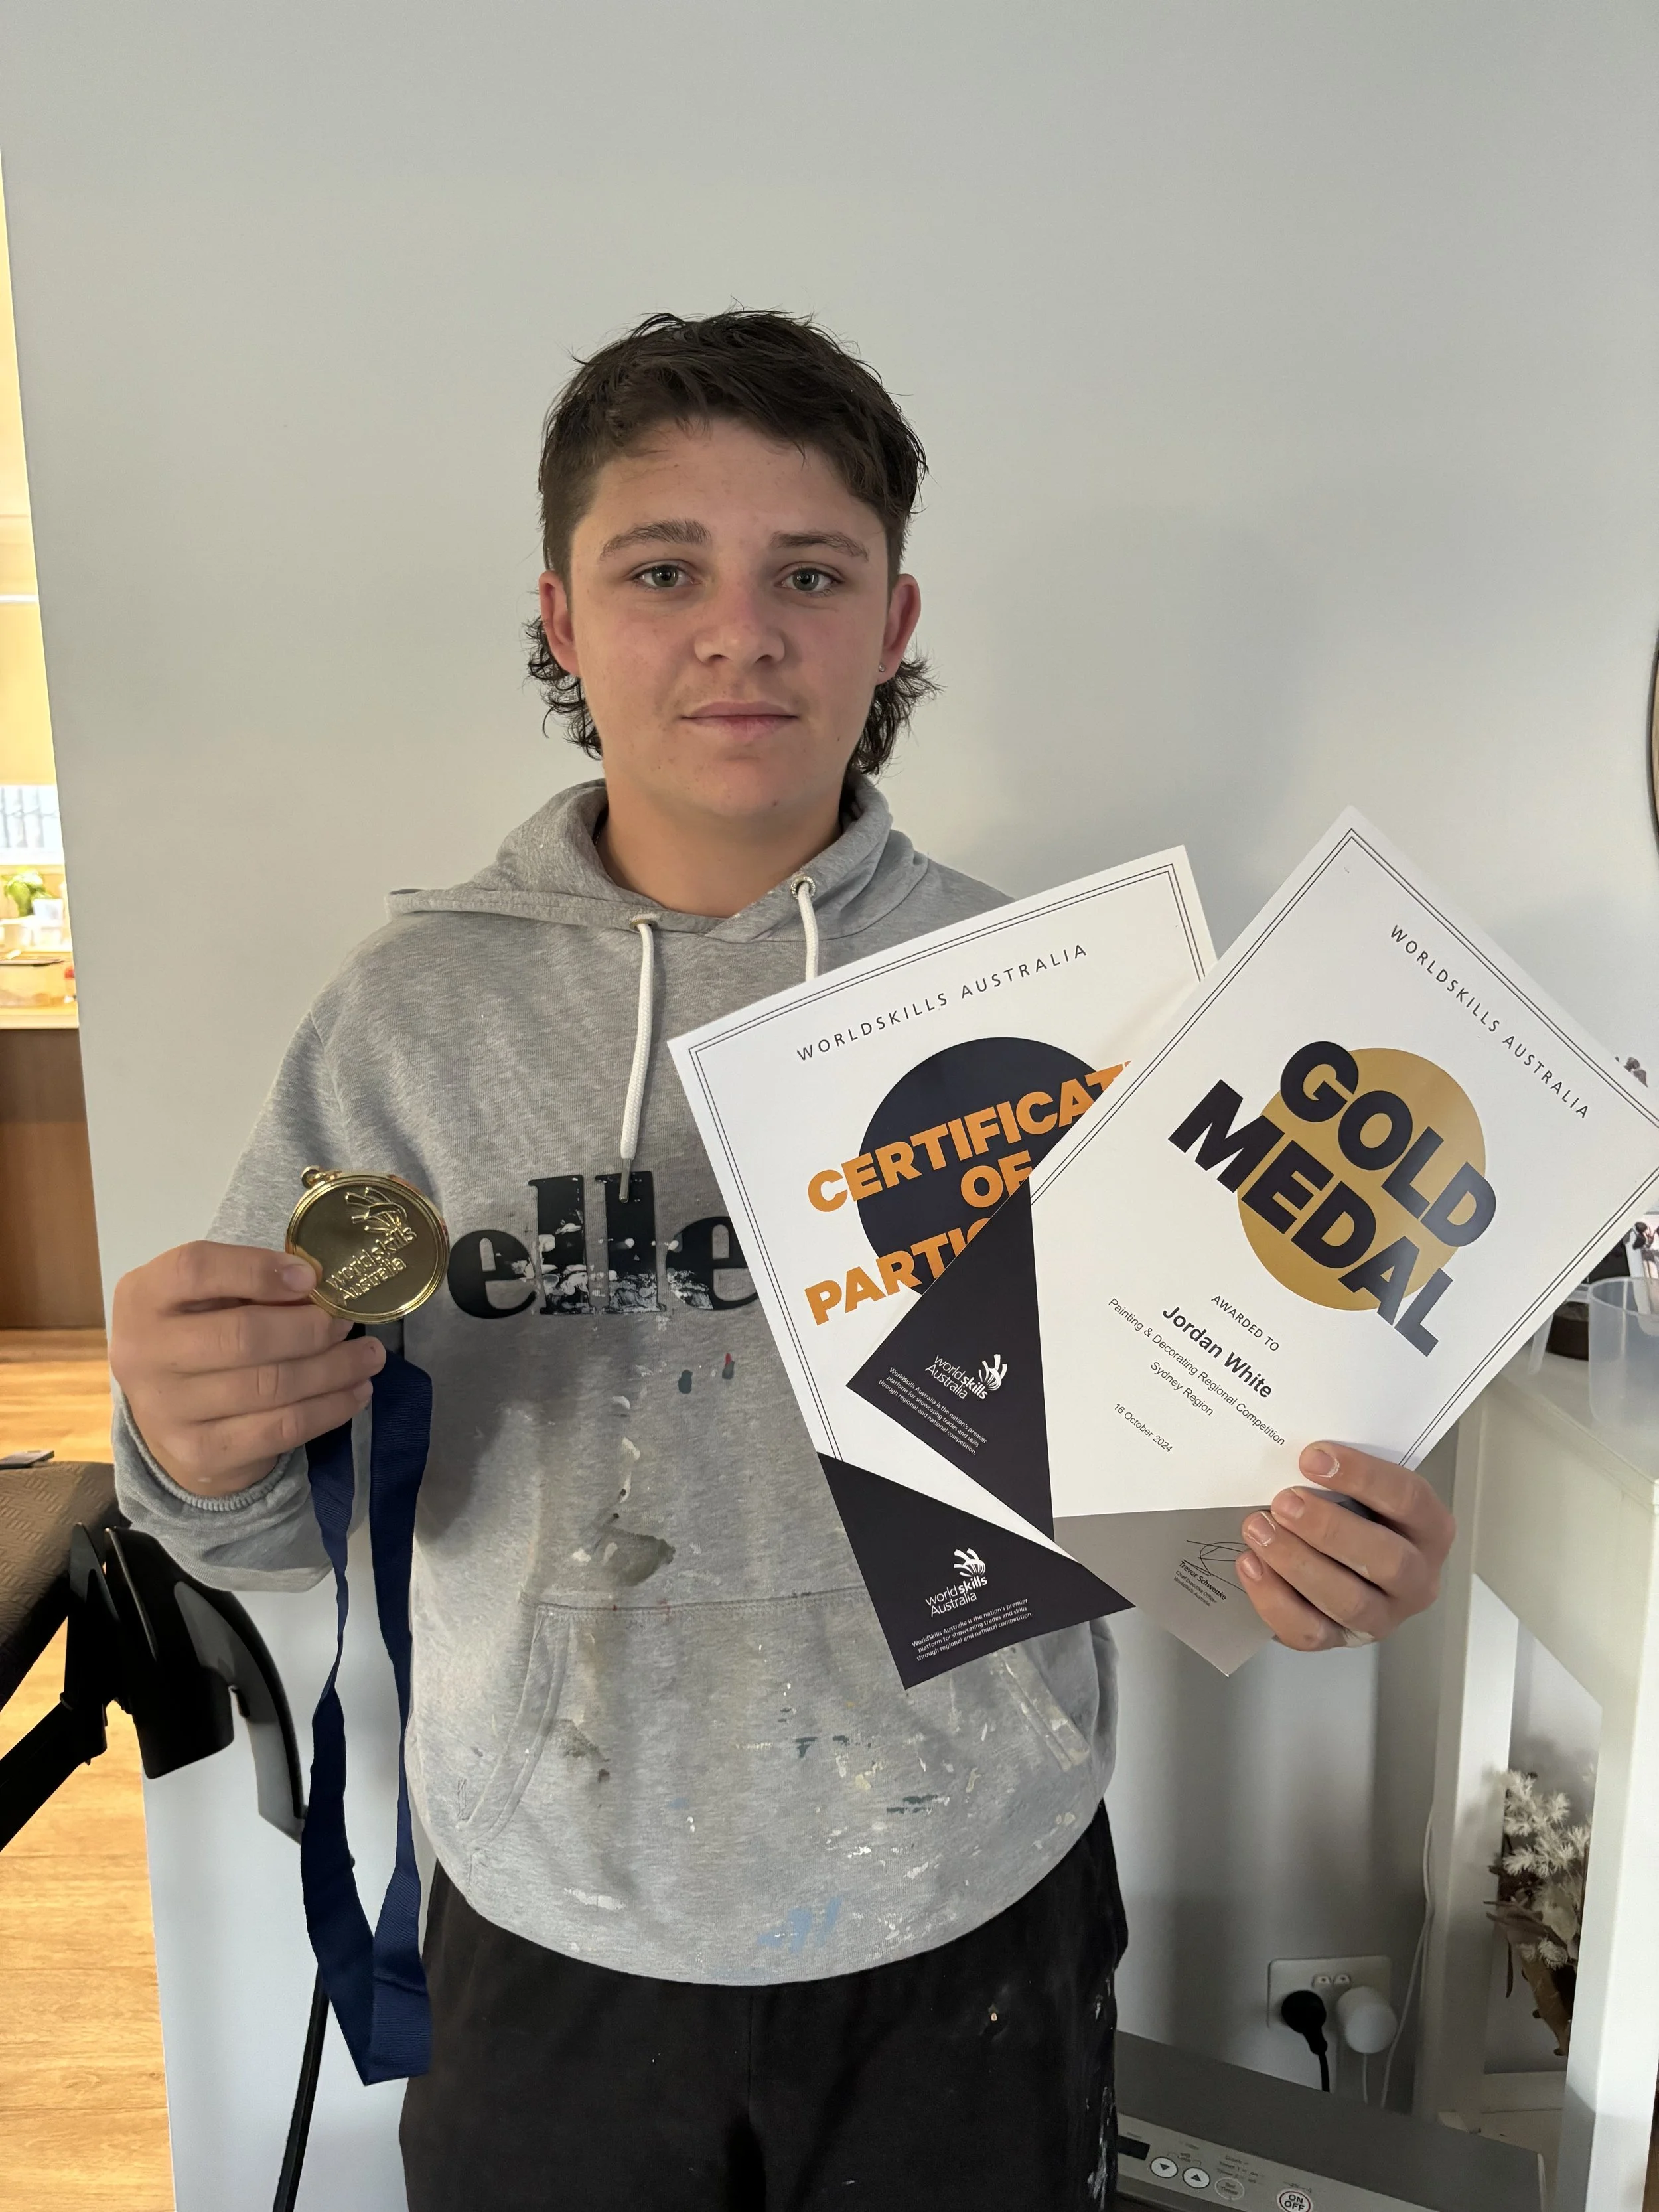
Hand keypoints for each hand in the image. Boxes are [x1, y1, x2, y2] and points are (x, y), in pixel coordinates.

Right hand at [110, 1242, 384, 1497]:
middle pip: (242, 1336)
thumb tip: (320, 1286)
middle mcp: (143, 1353)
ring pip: (271, 1386)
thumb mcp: (206, 1299)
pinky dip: (330, 1408)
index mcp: (143, 1297)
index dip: (258, 1269)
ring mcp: (168, 1411)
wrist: (167, 1420)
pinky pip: (281, 1428)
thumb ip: (249, 1285)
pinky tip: (356, 1392)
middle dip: (310, 1328)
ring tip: (368, 1356)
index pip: (195, 1269)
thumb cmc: (197, 1337)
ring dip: (334, 1369)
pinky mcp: (201, 1454)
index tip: (312, 1278)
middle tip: (346, 1321)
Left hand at [1235, 1443, 1454, 1651]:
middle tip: (1285, 1502)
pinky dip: (1275, 1599)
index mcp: (1429, 1530)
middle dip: (1329, 1530)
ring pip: (1348, 1601)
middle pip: (1387, 1560)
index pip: (1408, 1500)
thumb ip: (1337, 1473)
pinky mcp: (1340, 1639)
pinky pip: (1310, 1631)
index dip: (1362, 1476)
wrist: (1334, 1561)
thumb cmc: (1351, 1513)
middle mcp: (1416, 1578)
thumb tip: (1294, 1448)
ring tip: (1259, 1530)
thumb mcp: (1356, 1488)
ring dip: (1297, 1563)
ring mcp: (1381, 1615)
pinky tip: (1251, 1565)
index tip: (1313, 1457)